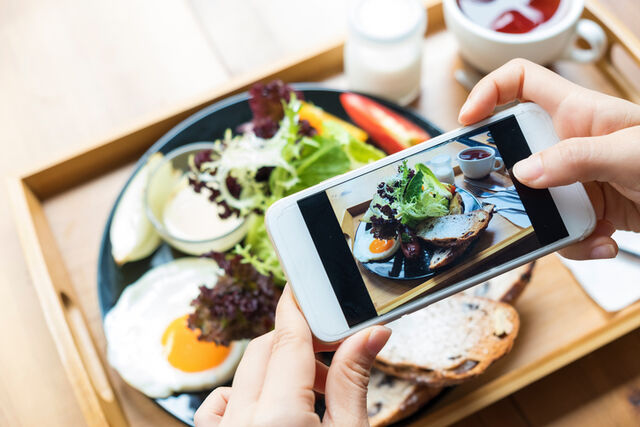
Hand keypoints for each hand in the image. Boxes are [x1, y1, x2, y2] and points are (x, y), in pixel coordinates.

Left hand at [194, 286, 390, 426]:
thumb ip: (353, 381)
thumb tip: (372, 333)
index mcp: (279, 420)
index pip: (288, 341)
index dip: (298, 306)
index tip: (305, 285)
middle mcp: (240, 424)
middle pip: (266, 351)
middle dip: (299, 341)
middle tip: (334, 348)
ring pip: (242, 373)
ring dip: (276, 368)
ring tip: (313, 390)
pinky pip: (219, 403)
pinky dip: (245, 392)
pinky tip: (274, 405)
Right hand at [459, 58, 639, 259]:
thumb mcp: (628, 152)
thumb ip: (573, 158)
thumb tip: (525, 173)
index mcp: (576, 113)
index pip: (520, 82)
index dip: (488, 92)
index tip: (468, 120)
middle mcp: (570, 145)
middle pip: (516, 154)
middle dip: (511, 181)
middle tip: (510, 197)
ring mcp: (577, 179)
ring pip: (536, 201)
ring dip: (553, 224)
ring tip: (584, 230)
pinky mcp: (588, 209)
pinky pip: (561, 228)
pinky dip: (579, 242)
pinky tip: (602, 241)